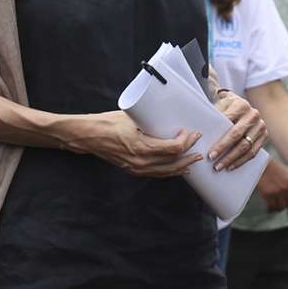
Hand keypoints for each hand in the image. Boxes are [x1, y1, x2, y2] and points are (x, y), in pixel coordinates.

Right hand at [78, 111, 203, 177]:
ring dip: (183, 165)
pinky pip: (157, 173)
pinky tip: (179, 169)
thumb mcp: (131, 118)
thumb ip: (149, 121)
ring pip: (167, 171)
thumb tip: (166, 115)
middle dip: (189, 153)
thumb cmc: (108, 123)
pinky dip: (170, 171)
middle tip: (198, 144)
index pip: (173, 148)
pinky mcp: (134, 170)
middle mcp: (141, 161)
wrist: (89, 136)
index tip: (189, 132)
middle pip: (174, 162)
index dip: (185, 141)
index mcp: (141, 146)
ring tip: (194, 159)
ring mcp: (137, 168)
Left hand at [209, 91, 267, 170]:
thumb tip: (197, 132)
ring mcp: (261, 125)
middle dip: (223, 150)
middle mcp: (253, 114)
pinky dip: (241, 161)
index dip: (219, 139)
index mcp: (240, 104)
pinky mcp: (265, 135)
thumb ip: (211, 115)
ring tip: (219, 167)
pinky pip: (253, 152)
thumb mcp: (218, 106)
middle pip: (237, 135)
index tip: (209, 152)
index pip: (228, 123)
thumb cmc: (225, 108)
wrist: (242, 106)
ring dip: (231, 159)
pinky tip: (231, 167)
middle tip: (212, 161)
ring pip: (246, 146)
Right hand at [256, 160, 287, 210]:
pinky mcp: (267, 194)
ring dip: (279, 208)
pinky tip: (269, 208)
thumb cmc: (274, 167)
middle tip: (283, 205)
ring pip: (281, 207)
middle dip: (286, 205)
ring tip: (276, 207)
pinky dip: (270, 209)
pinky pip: (271, 207)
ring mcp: (276, 192)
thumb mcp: (287, 173)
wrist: (261, 164)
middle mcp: (286, 188)